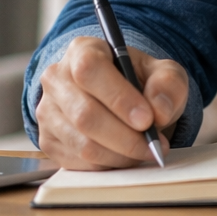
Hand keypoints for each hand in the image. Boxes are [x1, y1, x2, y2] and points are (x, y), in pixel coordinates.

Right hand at [36, 36, 188, 169]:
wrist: (121, 99)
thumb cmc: (140, 82)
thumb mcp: (164, 73)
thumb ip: (168, 84)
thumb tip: (159, 110)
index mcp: (82, 50)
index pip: (90, 70)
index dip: (118, 97)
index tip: (147, 119)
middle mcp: (57, 78)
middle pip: (84, 114)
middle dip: (125, 137)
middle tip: (154, 145)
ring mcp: (48, 112)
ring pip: (82, 144)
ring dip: (120, 155)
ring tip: (145, 151)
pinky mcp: (49, 141)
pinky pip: (79, 163)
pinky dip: (108, 165)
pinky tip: (126, 156)